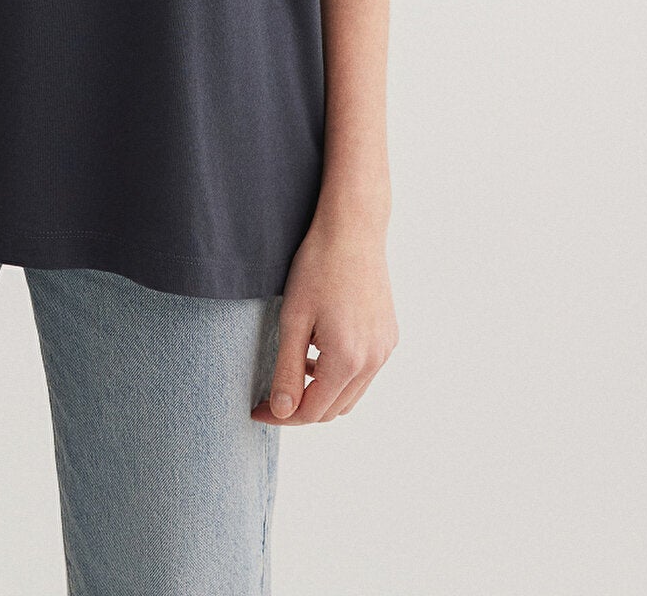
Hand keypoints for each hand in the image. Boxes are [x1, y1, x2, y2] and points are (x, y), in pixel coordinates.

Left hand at [252, 209, 397, 424]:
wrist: (353, 229)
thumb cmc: (318, 267)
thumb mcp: (293, 318)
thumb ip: (287, 370)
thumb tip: (282, 412)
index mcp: (347, 360)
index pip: (312, 412)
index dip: (281, 415)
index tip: (257, 409)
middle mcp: (373, 361)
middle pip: (333, 410)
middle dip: (301, 408)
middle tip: (271, 395)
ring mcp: (385, 349)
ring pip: (351, 395)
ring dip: (323, 393)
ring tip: (296, 368)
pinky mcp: (389, 337)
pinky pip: (365, 374)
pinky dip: (341, 375)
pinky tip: (320, 350)